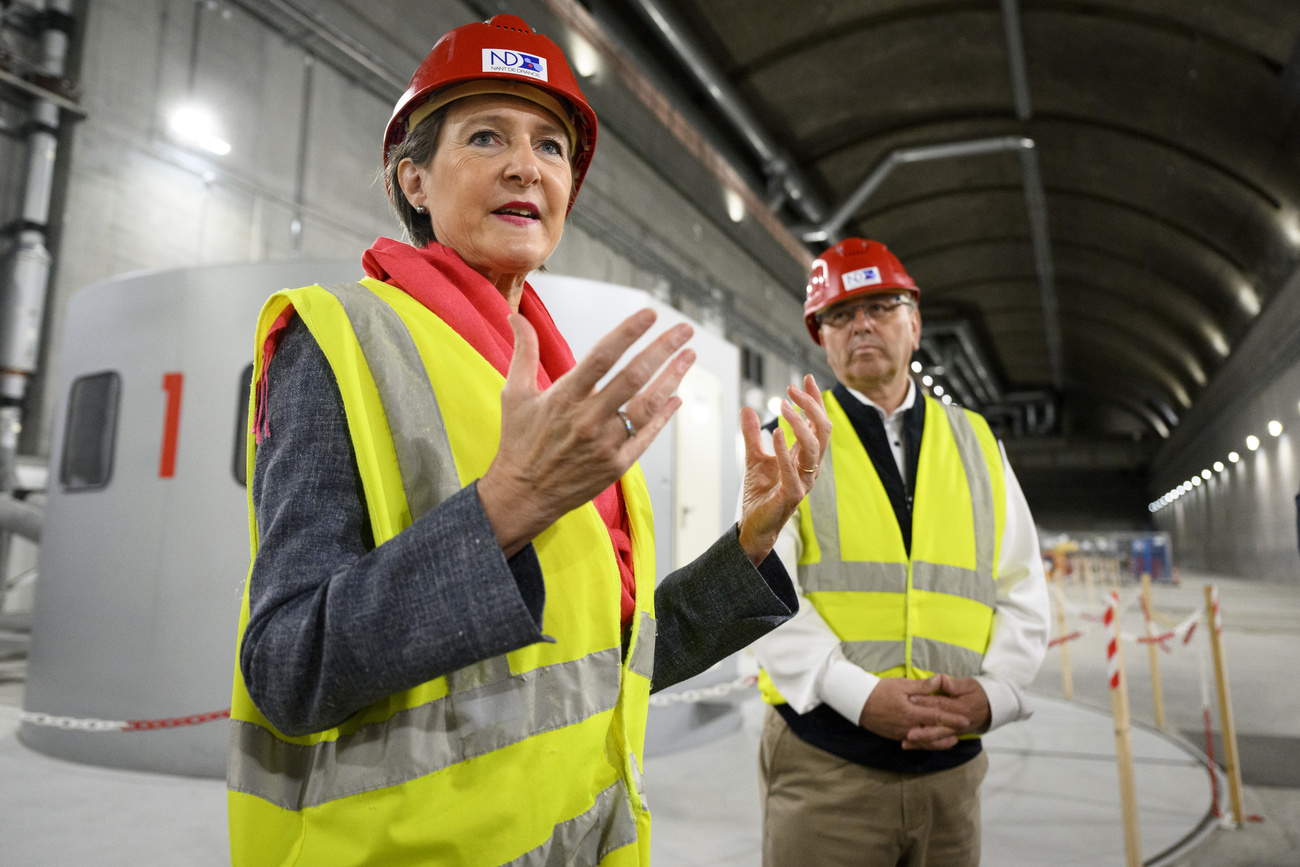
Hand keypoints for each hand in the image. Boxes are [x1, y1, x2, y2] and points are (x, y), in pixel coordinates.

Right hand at [479, 309, 694, 556]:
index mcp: (563, 397)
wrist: (523, 496)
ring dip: (671, 379)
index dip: (628, 333)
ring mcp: (605, 444)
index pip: (602, 357)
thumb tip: (516, 317)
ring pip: (647, 406)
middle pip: (633, 377)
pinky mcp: (616, 465)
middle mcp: (587, 419)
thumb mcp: (515, 394)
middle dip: (663, 349)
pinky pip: (647, 436)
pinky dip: (664, 416)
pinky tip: (677, 398)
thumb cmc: (519, 442)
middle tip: (684, 329)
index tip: (650, 314)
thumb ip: (524, 352)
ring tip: (689, 356)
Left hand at [737, 375, 831, 565]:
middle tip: (792, 389)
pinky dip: (784, 449)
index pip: (817, 423)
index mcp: (805, 457)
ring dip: (799, 423)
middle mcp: (810, 467)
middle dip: (811, 406)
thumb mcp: (753, 457)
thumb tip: (746, 408)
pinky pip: (793, 470)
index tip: (805, 378)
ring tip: (783, 405)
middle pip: (823, 431)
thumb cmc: (760, 494)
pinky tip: (775, 431)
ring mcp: (803, 481)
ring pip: (813, 448)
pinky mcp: (791, 495)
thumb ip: (752, 434)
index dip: (814, 400)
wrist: (754, 525)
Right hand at [858, 675, 969, 749]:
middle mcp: (908, 727)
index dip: (952, 719)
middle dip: (949, 732)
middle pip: (933, 733)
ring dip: (939, 741)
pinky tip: (931, 741)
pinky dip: (926, 743)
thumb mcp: (901, 684)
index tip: (965, 720)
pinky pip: (915, 742)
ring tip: (952, 740)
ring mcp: (902, 733)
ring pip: (925, 741)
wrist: (857, 702)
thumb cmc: (879, 690)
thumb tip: (940, 679)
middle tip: (964, 730)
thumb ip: (922, 686)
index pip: (936, 717)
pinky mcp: (896, 736)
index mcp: (911, 713)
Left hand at [903, 675, 990, 749]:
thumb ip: (955, 685)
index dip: (925, 701)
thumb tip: (943, 679)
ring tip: (906, 742)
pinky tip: (909, 745)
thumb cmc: (977, 693)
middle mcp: (957, 723)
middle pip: (938, 727)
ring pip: (936, 738)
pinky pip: (936, 742)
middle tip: (908, 732)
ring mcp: (954, 731)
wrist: (989, 708)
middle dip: (923, 730)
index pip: (940, 704)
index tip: (910, 698)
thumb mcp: (969, 685)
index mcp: (961, 708)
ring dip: (921, 741)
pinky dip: (923, 745)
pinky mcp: (950, 736)